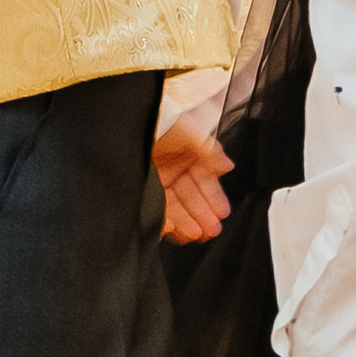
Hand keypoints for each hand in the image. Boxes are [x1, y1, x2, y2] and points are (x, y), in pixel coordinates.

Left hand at [152, 119, 231, 242]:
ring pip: (176, 207)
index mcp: (192, 158)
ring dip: (187, 222)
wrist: (128, 123)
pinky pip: (156, 208)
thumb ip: (212, 152)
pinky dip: (164, 220)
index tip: (222, 214)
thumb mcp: (192, 134)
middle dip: (203, 215)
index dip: (215, 199)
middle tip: (211, 230)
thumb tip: (228, 167)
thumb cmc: (163, 122)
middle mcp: (176, 170)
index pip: (206, 183)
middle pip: (192, 198)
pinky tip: (171, 228)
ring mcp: (159, 181)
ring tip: (195, 234)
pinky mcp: (143, 188)